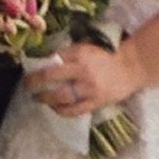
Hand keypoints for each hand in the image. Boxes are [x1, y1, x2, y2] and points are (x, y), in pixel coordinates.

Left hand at [25, 37, 141, 121]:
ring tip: (38, 98)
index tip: (30, 69)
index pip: (53, 58)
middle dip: (34, 81)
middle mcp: (82, 70)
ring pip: (59, 96)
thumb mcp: (87, 48)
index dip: (39, 64)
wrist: (130, 67)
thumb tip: (46, 60)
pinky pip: (73, 110)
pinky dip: (60, 110)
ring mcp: (88, 88)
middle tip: (27, 85)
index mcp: (80, 54)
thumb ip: (69, 54)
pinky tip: (54, 108)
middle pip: (50, 76)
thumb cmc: (106, 57)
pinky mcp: (95, 102)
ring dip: (44, 98)